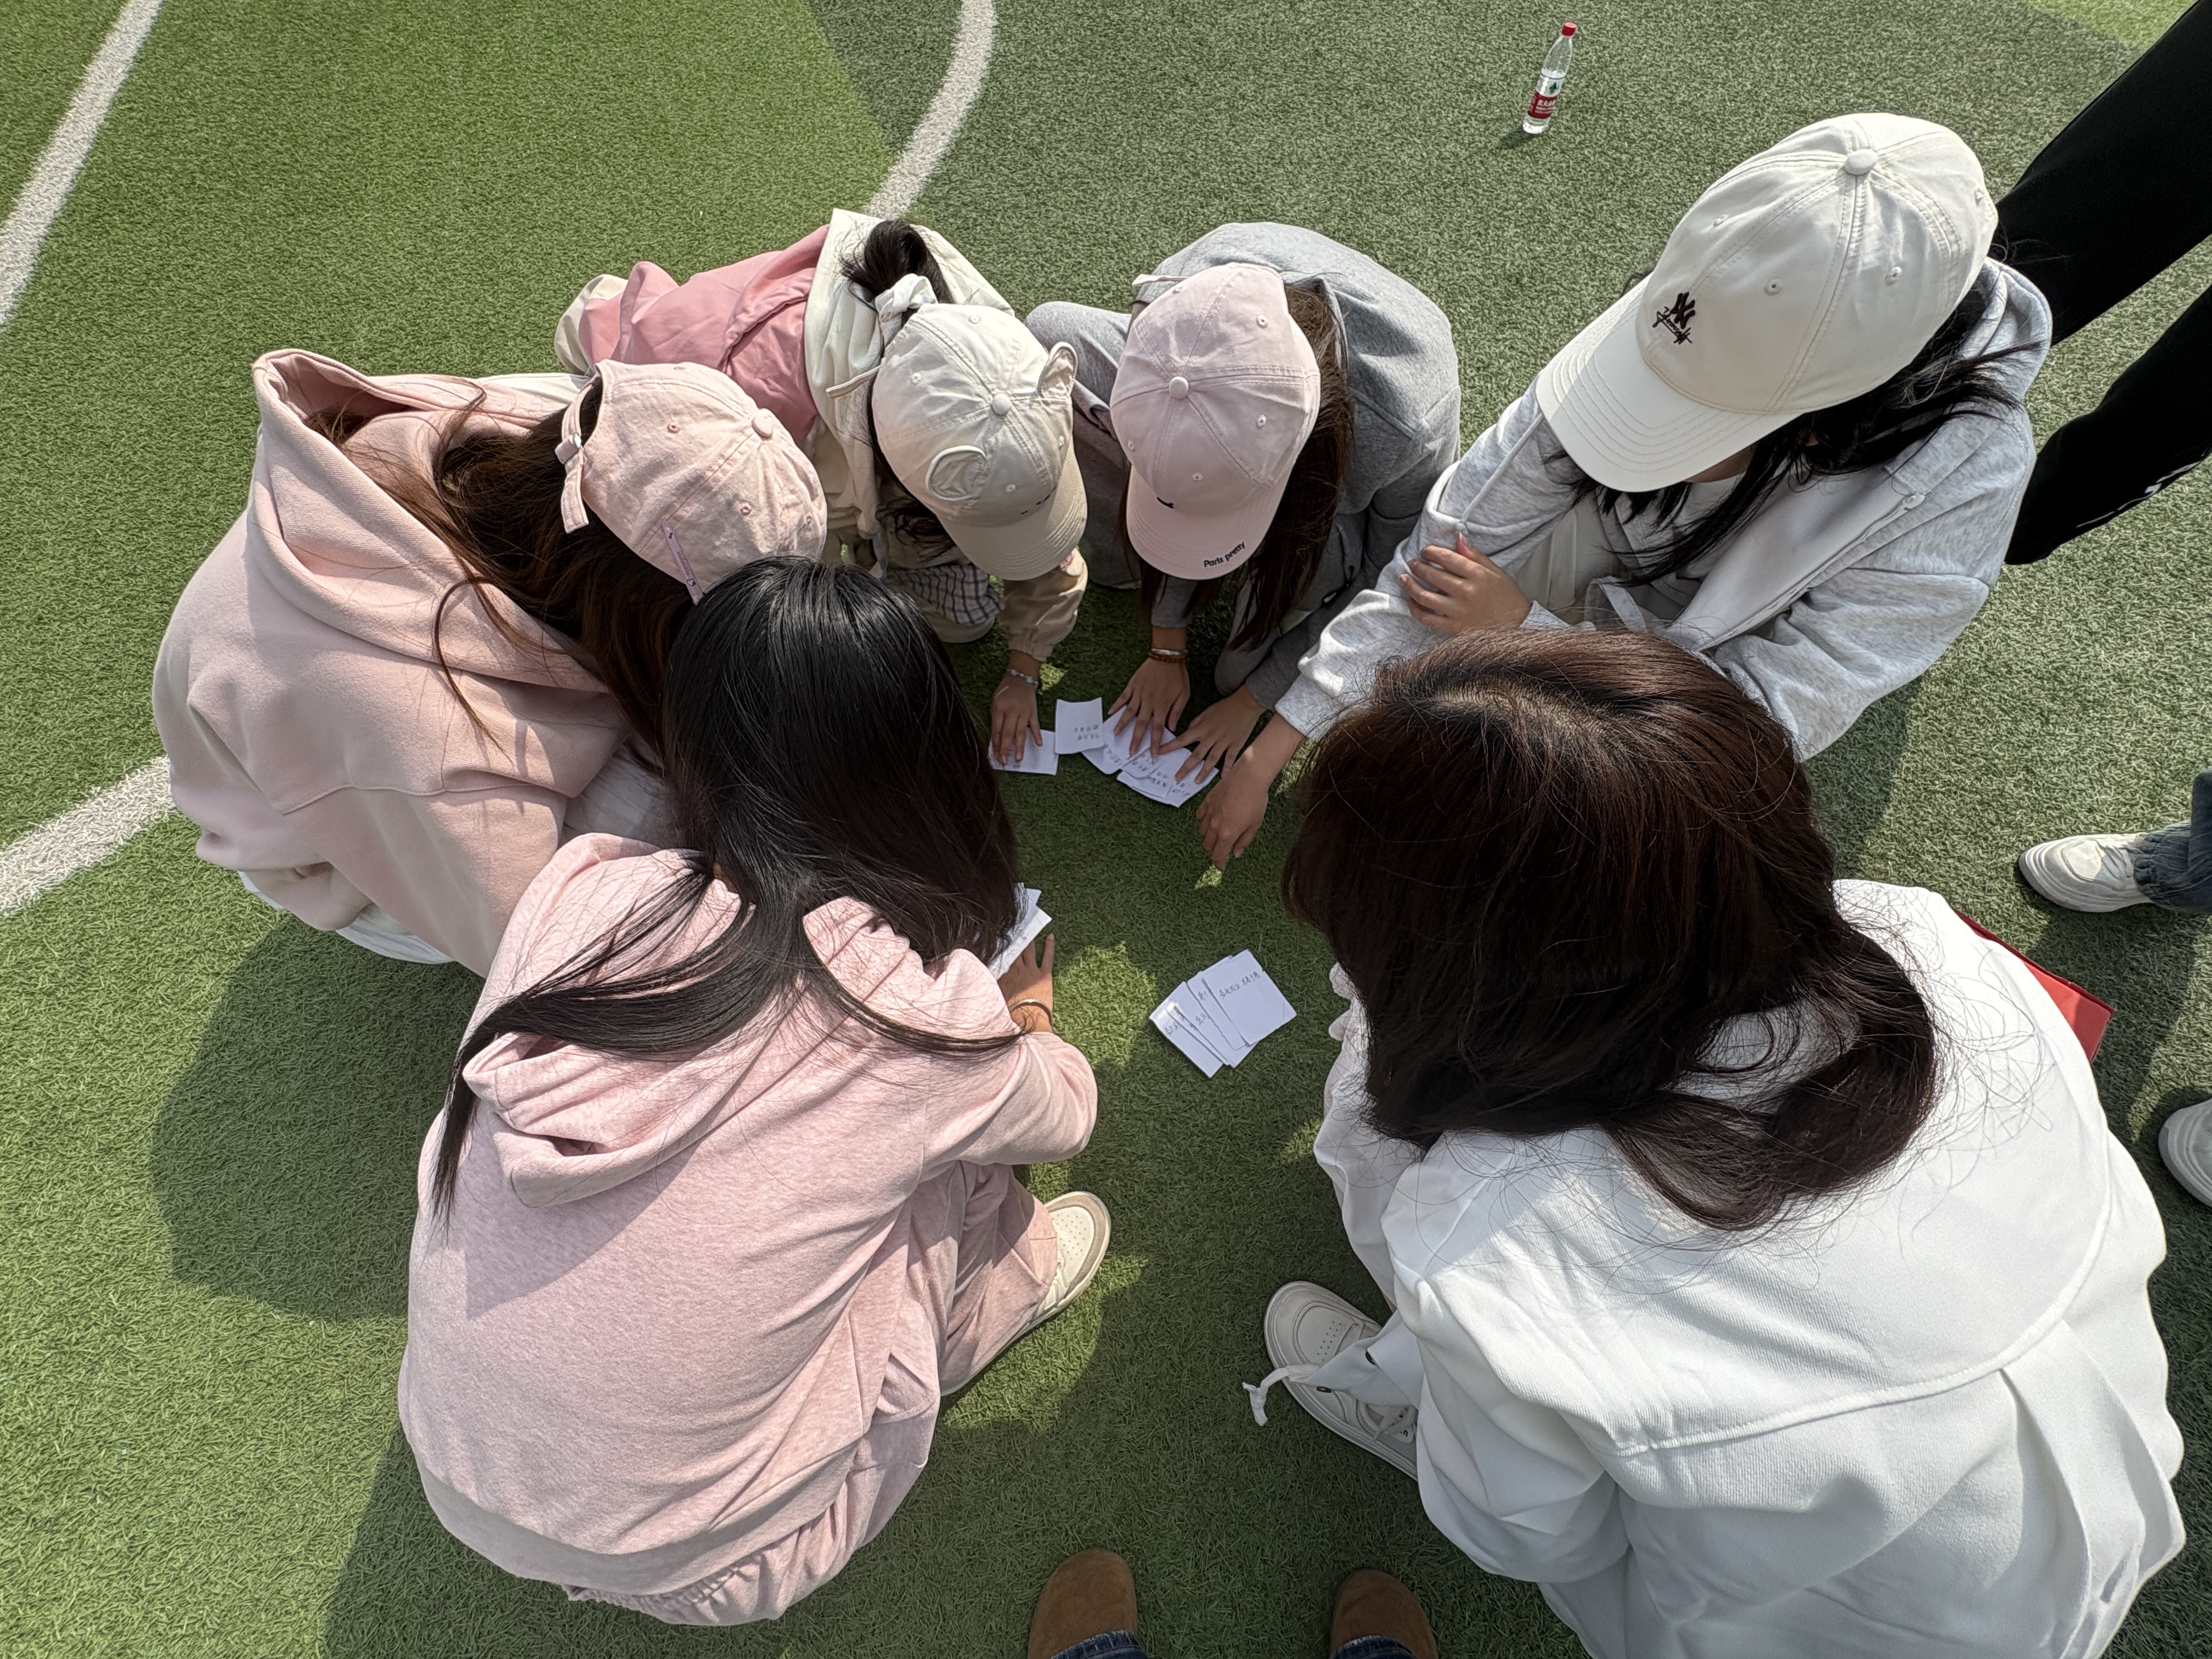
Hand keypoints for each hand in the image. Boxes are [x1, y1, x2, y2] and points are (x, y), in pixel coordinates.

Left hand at [990, 663, 1044, 763]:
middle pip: (1008, 733)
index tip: (996, 756)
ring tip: (1018, 758)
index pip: (997, 730)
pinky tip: (1038, 744)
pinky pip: (1035, 725)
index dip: (996, 745)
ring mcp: (1024, 712)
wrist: (1020, 678)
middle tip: (1004, 761)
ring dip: (1020, 746)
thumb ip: (995, 720)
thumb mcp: (995, 703)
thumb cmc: (1005, 691)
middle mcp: (1012, 711)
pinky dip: (1037, 735)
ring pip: (1021, 732)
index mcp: (999, 708)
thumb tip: (996, 740)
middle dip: (1005, 749)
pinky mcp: (1033, 712)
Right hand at [997, 934, 1054, 1032]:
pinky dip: (1050, 946)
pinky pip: (1048, 957)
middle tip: (1013, 929)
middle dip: (1014, 940)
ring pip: (1029, 950)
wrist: (1029, 1021)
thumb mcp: (997, 998)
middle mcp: (1017, 969)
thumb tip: (983, 979)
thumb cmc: (1012, 1015)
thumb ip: (992, 986)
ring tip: (1027, 929)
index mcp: (1003, 975)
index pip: (1001, 957)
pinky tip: (1050, 936)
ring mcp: (1032, 971)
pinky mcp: (1045, 975)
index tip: (998, 939)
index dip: (1001, 948)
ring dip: (1028, 940)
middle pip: (1015, 951)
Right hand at [1110, 654, 1189, 755]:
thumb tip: (1172, 727)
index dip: (1154, 742)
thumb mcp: (1184, 695)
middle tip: (1130, 751)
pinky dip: (1117, 705)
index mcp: (1162, 705)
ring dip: (1122, 724)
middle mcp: (1149, 702)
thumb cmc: (1177, 675)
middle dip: (1136, 739)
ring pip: (1129, 712)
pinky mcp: (1133, 685)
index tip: (1152, 753)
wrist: (1167, 656)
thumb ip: (1177, 712)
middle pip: (1141, 724)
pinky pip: (1123, 697)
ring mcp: (1139, 693)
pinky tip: (1111, 712)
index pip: (1158, 728)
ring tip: (1116, 734)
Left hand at [1174, 684, 1263, 781]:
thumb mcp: (1207, 712)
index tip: (1159, 753)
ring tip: (1196, 781)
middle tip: (1177, 778)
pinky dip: (1227, 769)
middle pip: (1196, 755)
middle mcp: (1211, 737)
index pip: (1182, 739)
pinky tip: (1223, 778)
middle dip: (1185, 767)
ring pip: (1212, 759)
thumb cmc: (1225, 707)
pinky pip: (1230, 759)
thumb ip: (1196, 723)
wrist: (1245, 703)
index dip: (1170, 747)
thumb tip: (1187, 731)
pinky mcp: (1235, 744)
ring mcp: (1223, 742)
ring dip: (1203, 771)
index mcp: (1202, 728)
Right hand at [1198, 751, 1272, 869]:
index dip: (1219, 864)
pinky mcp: (1207, 801)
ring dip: (1209, 837)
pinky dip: (1204, 822)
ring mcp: (1209, 812)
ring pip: (1202, 832)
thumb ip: (1244, 841)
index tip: (1222, 867)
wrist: (1249, 776)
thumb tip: (1236, 853)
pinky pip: (1200, 817)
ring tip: (1219, 834)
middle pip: (1208, 845)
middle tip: (1223, 849)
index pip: (1218, 855)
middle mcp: (1215, 825)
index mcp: (1227, 834)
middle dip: (1215, 851)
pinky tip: (1212, 820)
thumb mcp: (1255, 824)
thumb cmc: (1256, 800)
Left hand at [1398, 535, 1532, 634]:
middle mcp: (1466, 592)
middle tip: (1413, 563)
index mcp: (1477, 575)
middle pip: (1433, 576)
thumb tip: (1458, 537)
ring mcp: (1459, 611)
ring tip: (1404, 578)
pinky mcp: (1454, 628)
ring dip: (1410, 586)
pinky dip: (1416, 610)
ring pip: (1425, 597)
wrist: (1518, 625)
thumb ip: (1475, 555)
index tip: (1425, 551)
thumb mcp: (1495, 571)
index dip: (1432, 552)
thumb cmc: (1507, 596)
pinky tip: (1411, 601)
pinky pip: (1428, 619)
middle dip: (1418, 567)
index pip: (1447, 558)